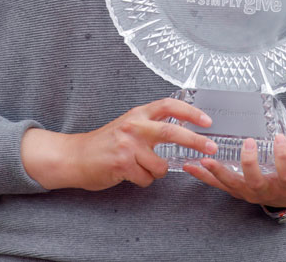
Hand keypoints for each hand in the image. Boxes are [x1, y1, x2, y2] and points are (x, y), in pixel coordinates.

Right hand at [22, 98, 217, 189]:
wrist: (74, 157)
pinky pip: (146, 179)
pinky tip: (128, 174)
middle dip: (195, 140)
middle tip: (211, 147)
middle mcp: (134, 126)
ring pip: (160, 166)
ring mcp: (128, 145)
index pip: (169, 106)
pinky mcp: (122, 164)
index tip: (207, 120)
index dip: (191, 111)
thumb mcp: (128, 125)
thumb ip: (150, 125)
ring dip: (155, 172)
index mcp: (137, 114)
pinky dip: (142, 180)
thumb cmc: (104, 144)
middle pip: (172, 131)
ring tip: (139, 168)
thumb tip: (180, 128)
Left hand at [182, 112, 285, 208]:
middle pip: (256, 181)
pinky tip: (190, 165)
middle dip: (250, 163)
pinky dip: (204, 176)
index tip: (279, 138)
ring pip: (233, 185)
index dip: (283, 157)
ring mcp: (250, 193)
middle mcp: (268, 191)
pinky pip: (220, 186)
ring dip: (218, 172)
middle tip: (248, 142)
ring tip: (205, 158)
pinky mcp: (238, 192)